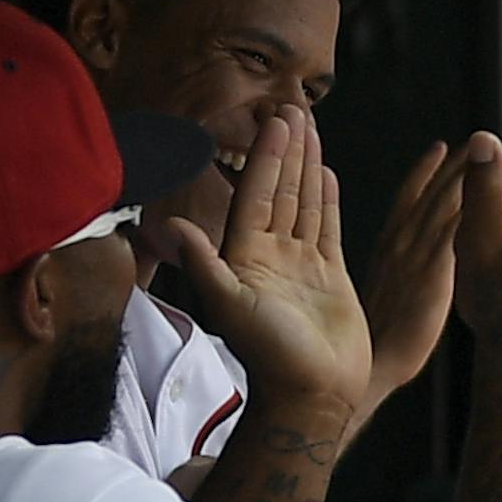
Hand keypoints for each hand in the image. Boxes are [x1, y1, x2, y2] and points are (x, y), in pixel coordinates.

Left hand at [168, 108, 371, 417]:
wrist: (311, 394)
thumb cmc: (270, 356)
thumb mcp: (230, 306)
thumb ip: (204, 263)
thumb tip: (171, 226)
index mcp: (247, 255)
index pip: (257, 194)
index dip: (266, 157)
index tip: (274, 121)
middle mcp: (273, 254)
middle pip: (282, 190)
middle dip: (288, 149)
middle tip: (294, 107)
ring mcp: (303, 265)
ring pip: (305, 204)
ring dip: (308, 166)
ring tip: (312, 129)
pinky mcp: (330, 279)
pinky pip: (329, 230)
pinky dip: (328, 202)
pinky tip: (329, 174)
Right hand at [357, 139, 476, 418]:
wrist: (371, 366)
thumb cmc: (377, 341)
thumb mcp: (391, 297)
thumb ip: (406, 275)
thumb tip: (422, 273)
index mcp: (387, 247)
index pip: (407, 198)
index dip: (424, 172)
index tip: (440, 147)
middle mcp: (400, 244)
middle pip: (428, 194)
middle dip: (449, 165)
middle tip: (474, 138)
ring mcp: (416, 256)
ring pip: (442, 205)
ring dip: (462, 176)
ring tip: (483, 150)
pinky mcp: (434, 273)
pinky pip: (453, 230)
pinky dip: (467, 205)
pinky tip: (484, 187)